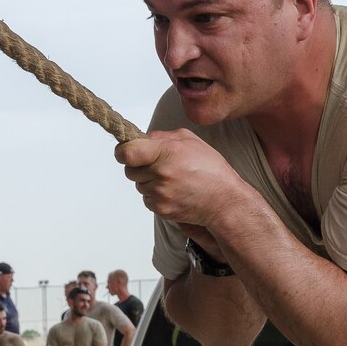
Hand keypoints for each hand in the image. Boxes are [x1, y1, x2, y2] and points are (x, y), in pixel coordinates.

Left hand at [115, 129, 246, 229]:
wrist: (224, 200)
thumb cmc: (211, 169)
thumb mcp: (191, 141)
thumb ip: (163, 136)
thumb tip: (143, 138)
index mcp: (167, 153)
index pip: (127, 152)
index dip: (123, 151)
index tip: (126, 152)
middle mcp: (161, 173)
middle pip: (130, 170)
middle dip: (139, 167)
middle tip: (158, 165)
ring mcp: (159, 193)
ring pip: (139, 185)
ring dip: (149, 181)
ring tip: (172, 180)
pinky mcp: (160, 209)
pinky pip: (147, 199)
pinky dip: (156, 195)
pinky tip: (173, 191)